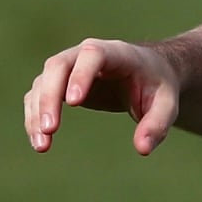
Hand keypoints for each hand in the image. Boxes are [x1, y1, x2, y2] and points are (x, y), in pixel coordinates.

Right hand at [24, 37, 184, 155]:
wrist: (148, 73)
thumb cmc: (158, 86)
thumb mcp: (167, 105)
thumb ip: (158, 124)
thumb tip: (142, 149)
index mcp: (116, 52)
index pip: (93, 55)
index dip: (81, 75)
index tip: (74, 103)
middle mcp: (85, 54)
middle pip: (57, 66)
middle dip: (50, 96)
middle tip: (50, 129)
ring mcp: (69, 67)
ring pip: (42, 83)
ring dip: (37, 112)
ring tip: (43, 145)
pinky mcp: (59, 83)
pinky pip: (39, 97)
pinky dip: (34, 118)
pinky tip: (40, 142)